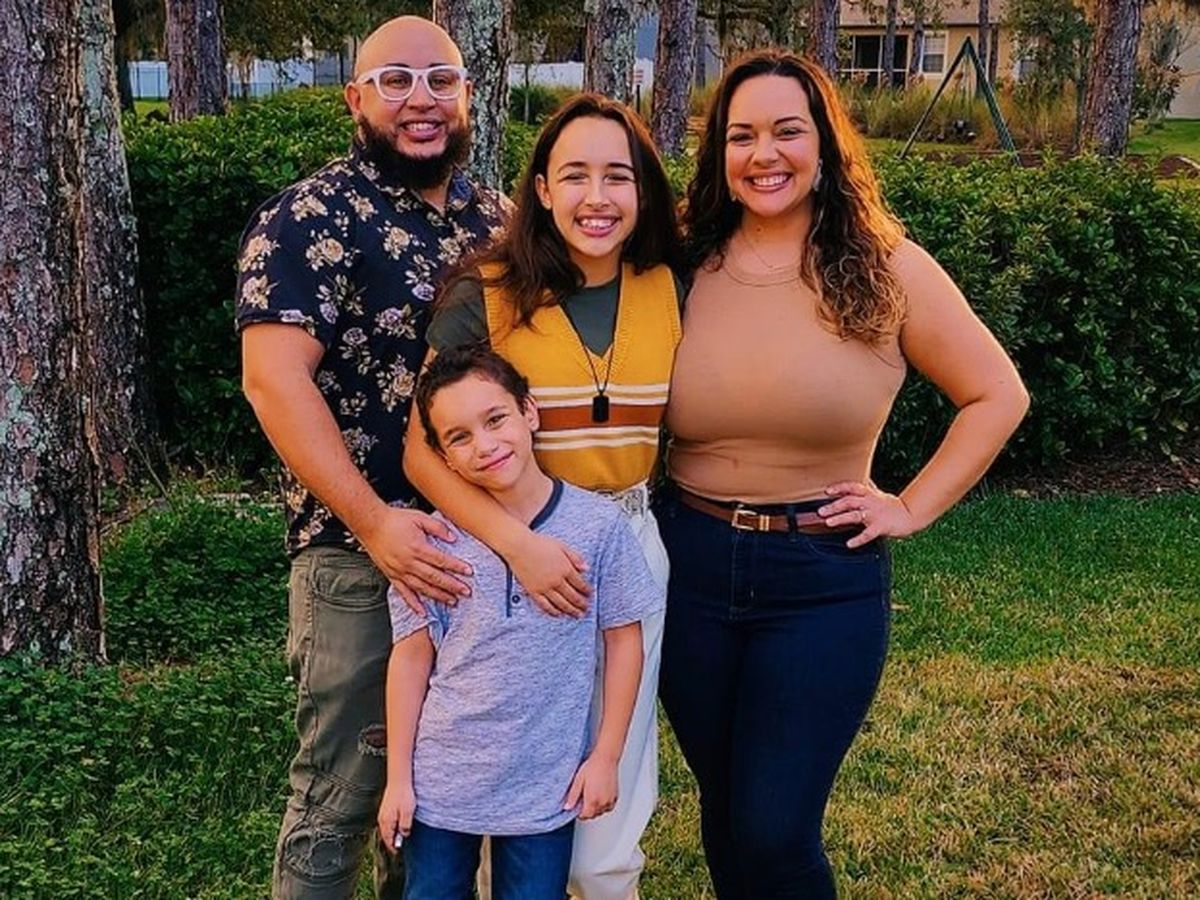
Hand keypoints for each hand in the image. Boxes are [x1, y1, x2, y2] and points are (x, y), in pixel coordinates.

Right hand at [357, 506, 471, 612]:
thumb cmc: (394, 520)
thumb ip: (438, 527)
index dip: (457, 567)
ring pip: (422, 588)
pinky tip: (422, 612)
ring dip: (438, 596)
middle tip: (466, 592)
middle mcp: (409, 562)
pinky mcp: (392, 576)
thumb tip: (453, 538)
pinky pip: (404, 593)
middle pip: (435, 577)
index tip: (469, 572)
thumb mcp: (419, 517)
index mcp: (417, 547)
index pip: (442, 560)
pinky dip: (414, 604)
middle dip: (452, 586)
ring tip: (452, 601)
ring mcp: (400, 571)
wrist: (370, 524)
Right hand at [377, 781, 415, 852]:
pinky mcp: (385, 808)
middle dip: (391, 842)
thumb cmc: (404, 795)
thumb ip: (405, 826)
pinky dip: (390, 827)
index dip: (393, 847)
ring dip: (390, 835)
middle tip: (397, 847)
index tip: (398, 852)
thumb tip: (404, 835)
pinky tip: (396, 825)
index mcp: (387, 822)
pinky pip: (386, 822)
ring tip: (397, 838)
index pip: (388, 840)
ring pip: (385, 829)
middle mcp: (382, 819)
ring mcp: (382, 813)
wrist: (399, 780)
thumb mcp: (408, 812)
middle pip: (385, 835)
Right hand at [505, 531, 590, 617]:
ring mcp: (545, 588)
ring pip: (561, 603)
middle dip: (581, 604)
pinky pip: (545, 605)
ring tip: (577, 615)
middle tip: (587, 609)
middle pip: (573, 596)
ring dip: (571, 611)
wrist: (519, 546)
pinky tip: (559, 614)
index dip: (587, 591)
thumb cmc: (540, 543)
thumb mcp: (561, 546)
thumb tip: (587, 568)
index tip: (590, 594)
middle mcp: (556, 581)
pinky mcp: (533, 592)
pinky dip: (553, 611)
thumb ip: (575, 557)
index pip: (580, 584)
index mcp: (565, 569)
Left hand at [563, 753, 618, 819]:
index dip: (579, 812)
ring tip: (592, 795)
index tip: (577, 805)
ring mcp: (610, 800)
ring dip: (596, 808)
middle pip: (593, 815)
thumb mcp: (578, 780)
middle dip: (587, 810)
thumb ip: (573, 796)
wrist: (605, 759)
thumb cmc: (592, 767)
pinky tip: (600, 795)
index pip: (585, 816)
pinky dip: (604, 805)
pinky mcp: (615, 796)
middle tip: (584, 799)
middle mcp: (602, 802)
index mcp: (592, 800)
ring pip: (601, 812)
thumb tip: (567, 807)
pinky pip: (609, 807)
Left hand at [819, 481, 920, 547]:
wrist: (910, 515)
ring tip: (828, 523)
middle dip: (834, 505)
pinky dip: (858, 539)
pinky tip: (849, 544)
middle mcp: (870, 502)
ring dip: (840, 519)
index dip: (839, 488)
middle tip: (820, 511)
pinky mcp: (881, 527)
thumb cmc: (892, 505)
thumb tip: (863, 479)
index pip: (852, 487)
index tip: (827, 491)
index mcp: (869, 494)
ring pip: (855, 516)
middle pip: (849, 501)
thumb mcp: (878, 494)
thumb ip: (868, 488)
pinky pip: (868, 534)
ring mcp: (875, 515)